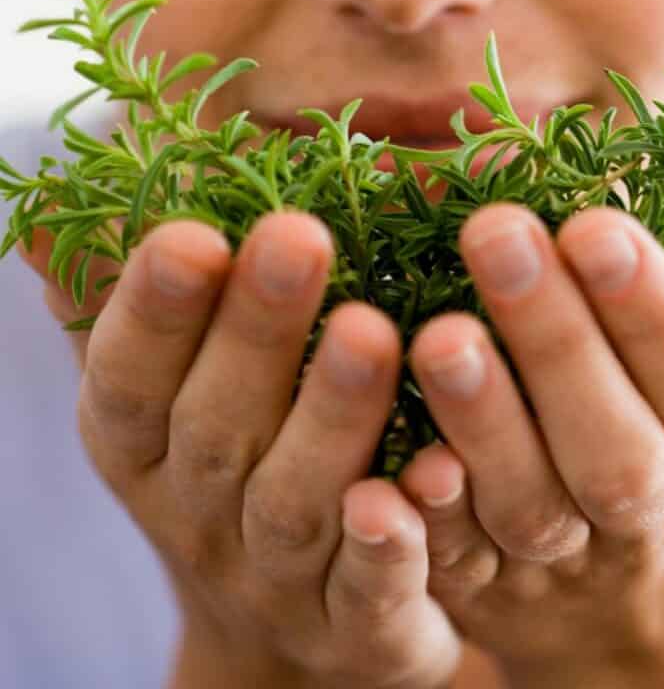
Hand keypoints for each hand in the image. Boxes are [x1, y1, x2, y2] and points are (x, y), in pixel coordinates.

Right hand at [19, 212, 460, 688]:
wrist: (284, 634)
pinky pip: (371, 589)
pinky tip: (432, 471)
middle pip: (219, 428)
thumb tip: (50, 210)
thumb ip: (134, 305)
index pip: (129, 380)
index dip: (153, 310)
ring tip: (371, 331)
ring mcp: (277, 581)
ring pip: (297, 503)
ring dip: (331, 417)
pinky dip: (393, 541)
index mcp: (146, 449)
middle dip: (256, 332)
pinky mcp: (357, 630)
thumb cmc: (231, 469)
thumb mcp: (169, 394)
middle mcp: (201, 517)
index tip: (192, 233)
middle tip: (298, 236)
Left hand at [391, 203, 663, 682]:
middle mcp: (652, 507)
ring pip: (529, 501)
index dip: (649, 307)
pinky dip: (429, 524)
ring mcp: (569, 558)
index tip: (595, 222)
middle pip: (611, 439)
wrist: (650, 614)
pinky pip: (459, 565)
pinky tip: (394, 459)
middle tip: (497, 232)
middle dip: (555, 338)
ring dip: (484, 422)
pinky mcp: (492, 589)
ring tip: (439, 331)